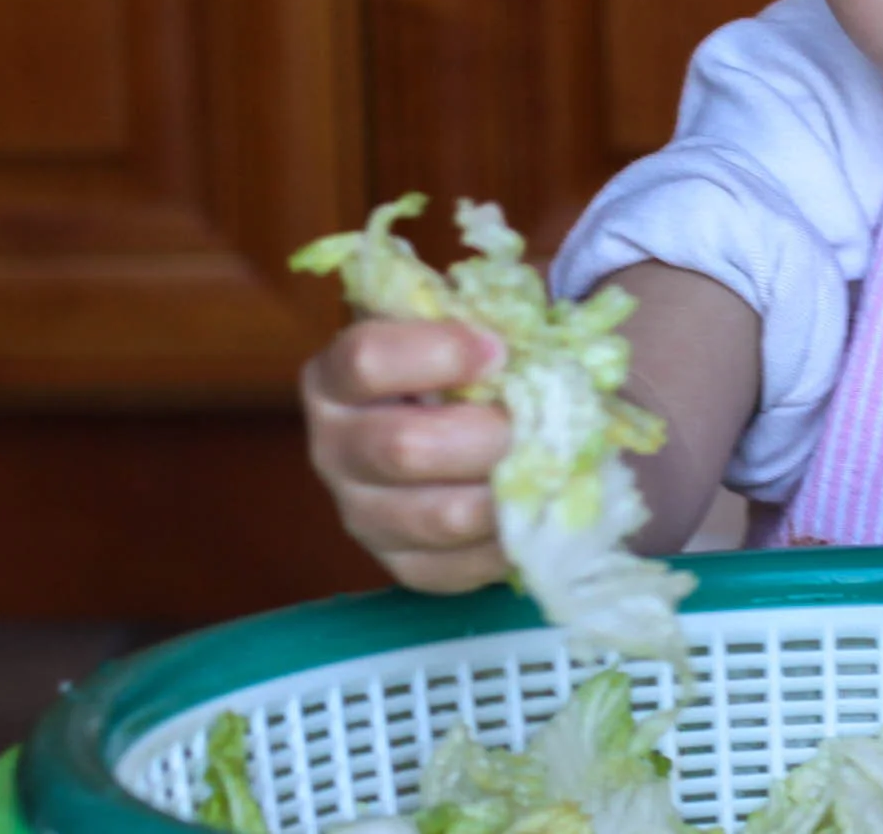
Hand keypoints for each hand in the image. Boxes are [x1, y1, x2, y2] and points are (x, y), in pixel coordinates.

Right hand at [300, 318, 513, 592]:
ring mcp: (362, 515)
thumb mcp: (457, 322)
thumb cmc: (461, 362)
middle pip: (405, 448)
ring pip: (442, 516)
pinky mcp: (401, 566)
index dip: (439, 353)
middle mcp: (333, 449)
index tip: (500, 350)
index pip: (366, 361)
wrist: (452, 421)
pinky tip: (534, 508)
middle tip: (539, 419)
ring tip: (549, 464)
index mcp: (335, 377)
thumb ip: (482, 315)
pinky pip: (461, 567)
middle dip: (489, 433)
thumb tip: (535, 330)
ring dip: (508, 489)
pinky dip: (511, 539)